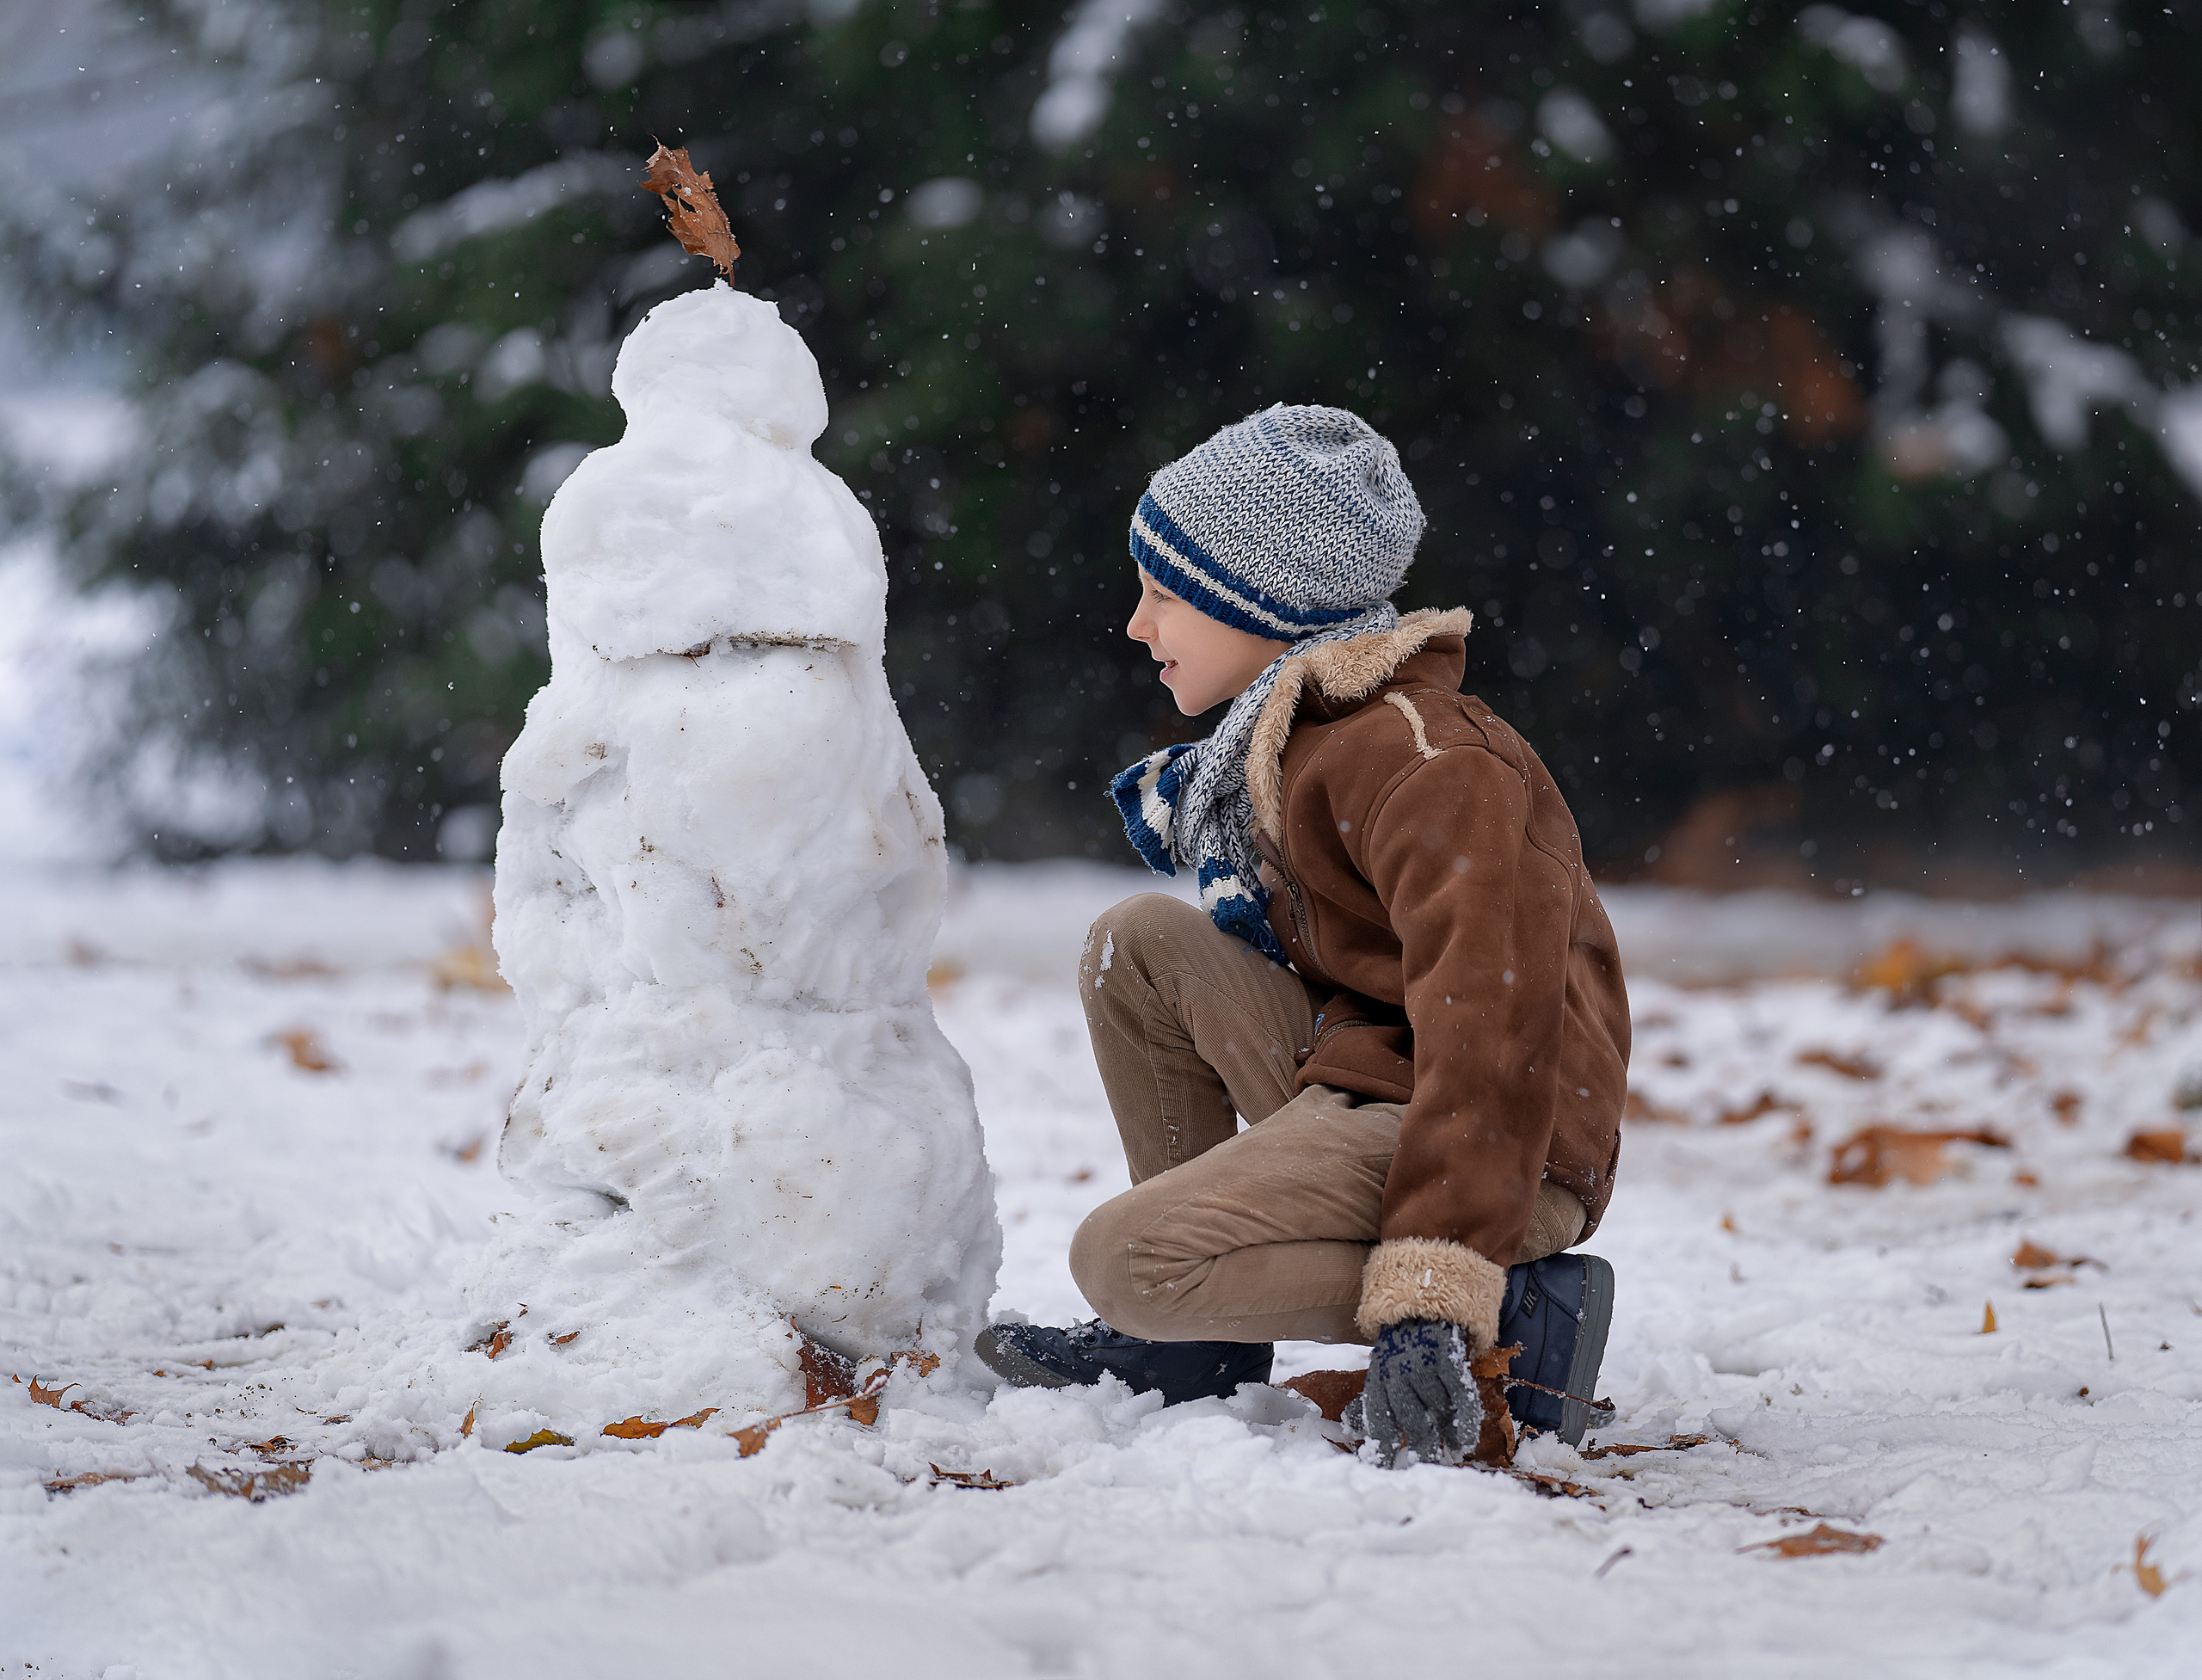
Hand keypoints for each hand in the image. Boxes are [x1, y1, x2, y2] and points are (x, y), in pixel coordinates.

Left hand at [1361, 1317, 1481, 1467]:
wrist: (1421, 1310)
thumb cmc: (1398, 1352)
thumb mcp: (1379, 1374)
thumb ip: (1369, 1403)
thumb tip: (1351, 1430)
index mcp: (1378, 1381)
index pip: (1379, 1422)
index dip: (1384, 1450)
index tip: (1390, 1473)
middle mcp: (1398, 1375)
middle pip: (1412, 1423)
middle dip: (1422, 1450)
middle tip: (1430, 1468)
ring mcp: (1424, 1365)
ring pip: (1438, 1411)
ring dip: (1446, 1435)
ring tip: (1451, 1454)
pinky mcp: (1448, 1358)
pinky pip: (1460, 1396)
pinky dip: (1465, 1420)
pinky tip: (1465, 1440)